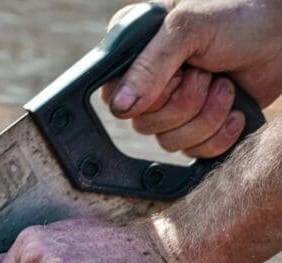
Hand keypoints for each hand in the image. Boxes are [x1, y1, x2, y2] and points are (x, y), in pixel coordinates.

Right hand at [102, 0, 281, 157]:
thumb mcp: (188, 29)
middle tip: (207, 74)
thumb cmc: (238, 16)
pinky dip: (220, 135)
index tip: (178, 73)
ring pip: (168, 142)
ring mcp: (171, 107)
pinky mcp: (196, 127)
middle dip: (186, 104)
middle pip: (144, 124)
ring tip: (225, 86)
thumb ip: (150, 65)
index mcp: (133, 55)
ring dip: (207, 117)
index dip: (149, 96)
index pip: (117, 100)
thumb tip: (121, 106)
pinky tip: (234, 110)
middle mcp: (146, 84)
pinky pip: (193, 153)